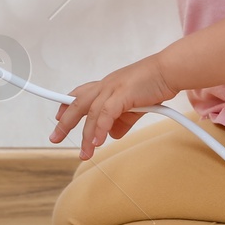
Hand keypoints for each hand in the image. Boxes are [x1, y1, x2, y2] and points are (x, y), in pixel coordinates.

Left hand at [49, 55, 175, 159]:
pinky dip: (100, 128)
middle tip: (55, 138)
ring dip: (86, 136)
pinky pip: (106, 114)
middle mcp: (106, 85)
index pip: (80, 94)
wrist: (169, 71)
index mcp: (107, 85)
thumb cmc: (154, 84)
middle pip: (78, 104)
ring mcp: (113, 88)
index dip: (67, 106)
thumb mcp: (135, 105)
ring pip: (91, 113)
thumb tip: (112, 134)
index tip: (59, 118)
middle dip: (65, 122)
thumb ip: (123, 120)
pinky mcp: (123, 94)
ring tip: (85, 153)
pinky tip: (97, 142)